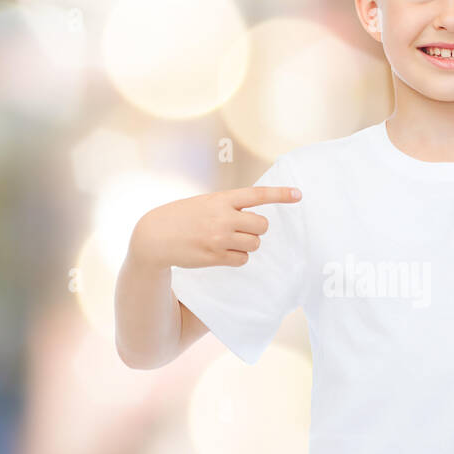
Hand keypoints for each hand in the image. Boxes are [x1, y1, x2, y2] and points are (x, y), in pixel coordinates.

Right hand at [131, 185, 300, 269]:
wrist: (154, 235)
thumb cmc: (182, 217)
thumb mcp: (205, 202)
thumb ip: (228, 206)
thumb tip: (252, 220)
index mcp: (221, 199)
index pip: (257, 195)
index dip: (280, 194)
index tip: (299, 195)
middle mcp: (223, 217)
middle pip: (262, 226)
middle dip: (257, 230)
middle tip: (242, 230)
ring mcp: (219, 238)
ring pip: (254, 244)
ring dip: (247, 244)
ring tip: (227, 241)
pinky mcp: (215, 256)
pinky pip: (242, 259)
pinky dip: (238, 257)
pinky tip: (222, 252)